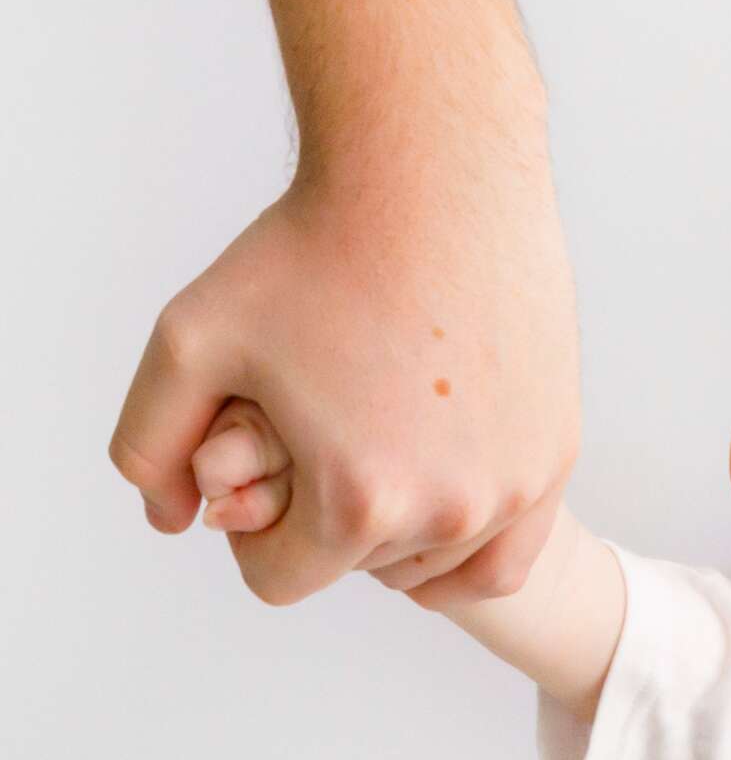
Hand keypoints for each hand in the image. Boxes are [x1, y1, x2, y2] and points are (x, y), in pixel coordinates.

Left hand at [109, 170, 580, 610]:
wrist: (438, 180)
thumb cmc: (312, 251)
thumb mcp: (189, 338)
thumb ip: (147, 446)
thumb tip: (172, 523)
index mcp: (356, 499)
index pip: (279, 579)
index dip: (252, 525)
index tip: (265, 460)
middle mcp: (447, 510)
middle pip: (359, 567)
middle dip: (330, 514)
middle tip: (327, 427)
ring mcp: (514, 487)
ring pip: (434, 565)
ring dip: (400, 527)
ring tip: (380, 441)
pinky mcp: (554, 457)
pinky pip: (505, 555)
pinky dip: (466, 544)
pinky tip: (438, 491)